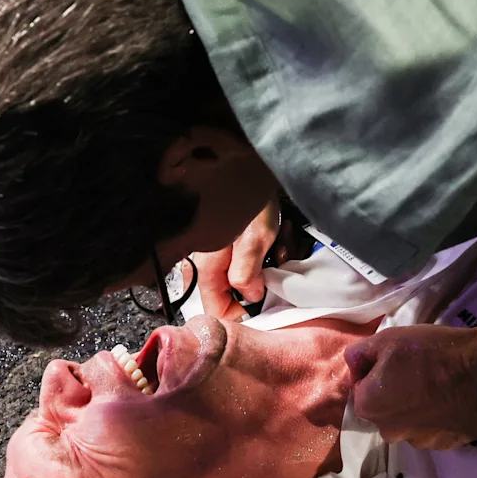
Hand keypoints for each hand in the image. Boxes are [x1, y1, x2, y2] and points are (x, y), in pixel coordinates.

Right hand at [191, 200, 281, 321]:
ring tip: (275, 253)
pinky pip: (233, 261)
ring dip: (254, 274)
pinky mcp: (219, 239)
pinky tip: (269, 244)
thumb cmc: (247, 194)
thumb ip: (247, 272)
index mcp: (206, 263)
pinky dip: (252, 259)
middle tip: (272, 279)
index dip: (238, 315)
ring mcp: (209, 249)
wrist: (244, 162)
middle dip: (248, 292)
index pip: (214, 307)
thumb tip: (249, 297)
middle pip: (222, 293)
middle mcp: (201, 259)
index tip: (261, 311)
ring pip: (230, 277)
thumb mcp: (255, 237)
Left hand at [345, 325, 476, 449]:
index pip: (361, 387)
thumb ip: (359, 353)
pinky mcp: (445, 445)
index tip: (397, 359)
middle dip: (394, 392)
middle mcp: (389, 432)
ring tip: (438, 385)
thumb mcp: (388, 339)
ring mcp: (419, 442)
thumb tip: (353, 364)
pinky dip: (438, 416)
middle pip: (385, 407)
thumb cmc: (432, 353)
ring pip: (409, 420)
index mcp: (369, 407)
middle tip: (418, 370)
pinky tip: (452, 398)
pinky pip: (433, 428)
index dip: (377, 369)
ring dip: (417, 406)